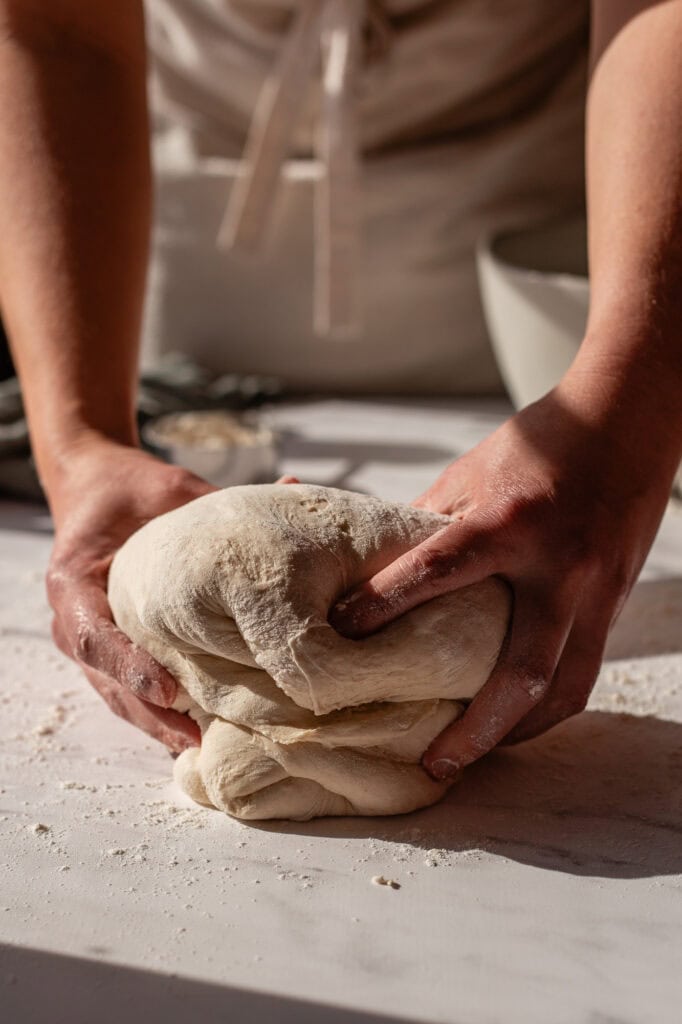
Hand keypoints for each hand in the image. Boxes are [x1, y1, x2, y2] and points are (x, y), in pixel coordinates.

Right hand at [47, 440, 215, 751]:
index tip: (169, 689)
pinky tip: (199, 732)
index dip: (129, 665)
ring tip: (199, 745)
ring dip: (156, 723)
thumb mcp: (167, 489)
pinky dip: (162, 712)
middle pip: (105, 681)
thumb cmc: (132, 490)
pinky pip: (133, 689)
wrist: (100, 490)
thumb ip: (216, 500)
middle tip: (192, 737)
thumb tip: (293, 489)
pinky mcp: (113, 652)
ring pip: (118, 696)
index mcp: (74, 580)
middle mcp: (76, 618)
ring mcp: (92, 642)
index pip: (93, 634)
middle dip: (148, 714)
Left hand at [331, 373, 678, 778]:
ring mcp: (597, 589)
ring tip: (478, 755)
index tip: (342, 632)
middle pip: (522, 671)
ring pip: (567, 688)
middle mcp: (559, 566)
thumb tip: (381, 570)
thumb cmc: (541, 442)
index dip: (385, 604)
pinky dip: (552, 702)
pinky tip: (521, 717)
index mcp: (511, 522)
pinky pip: (586, 669)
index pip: (439, 571)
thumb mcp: (472, 472)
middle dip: (477, 729)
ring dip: (521, 732)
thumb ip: (431, 526)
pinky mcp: (616, 600)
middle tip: (432, 764)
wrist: (628, 420)